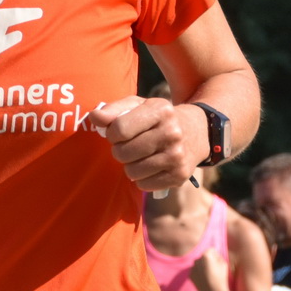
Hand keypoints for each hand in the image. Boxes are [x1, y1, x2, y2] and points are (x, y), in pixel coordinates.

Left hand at [87, 96, 208, 191]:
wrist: (196, 132)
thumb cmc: (157, 118)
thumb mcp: (137, 105)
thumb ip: (112, 110)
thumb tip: (94, 118)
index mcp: (160, 110)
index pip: (119, 129)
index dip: (111, 133)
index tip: (118, 133)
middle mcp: (172, 133)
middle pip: (122, 153)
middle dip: (119, 150)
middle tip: (129, 145)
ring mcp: (177, 156)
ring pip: (132, 171)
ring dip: (130, 166)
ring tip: (140, 156)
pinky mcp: (180, 175)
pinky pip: (143, 185)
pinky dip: (142, 179)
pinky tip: (151, 167)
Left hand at [189, 248, 230, 290]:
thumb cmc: (221, 277)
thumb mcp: (224, 264)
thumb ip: (218, 256)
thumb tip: (214, 254)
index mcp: (206, 256)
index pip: (211, 250)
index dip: (216, 255)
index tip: (218, 262)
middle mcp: (197, 260)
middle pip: (204, 257)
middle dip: (208, 260)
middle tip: (214, 269)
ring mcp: (192, 268)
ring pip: (199, 264)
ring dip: (203, 266)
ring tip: (210, 275)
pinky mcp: (190, 275)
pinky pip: (195, 271)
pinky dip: (199, 273)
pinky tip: (205, 279)